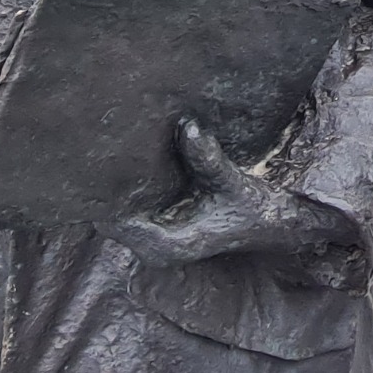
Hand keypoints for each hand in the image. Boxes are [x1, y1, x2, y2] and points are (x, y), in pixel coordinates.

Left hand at [101, 119, 355, 278]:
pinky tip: (131, 157)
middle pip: (112, 215)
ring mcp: (158, 240)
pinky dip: (133, 187)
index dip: (101, 189)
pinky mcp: (164, 230)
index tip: (94, 155)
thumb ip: (207, 159)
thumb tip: (186, 124)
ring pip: (122, 211)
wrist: (279, 226)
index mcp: (164, 244)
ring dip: (119, 184)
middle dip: (106, 184)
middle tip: (98, 139)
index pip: (113, 218)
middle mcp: (155, 248)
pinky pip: (135, 208)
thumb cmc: (256, 208)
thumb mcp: (232, 182)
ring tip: (110, 143)